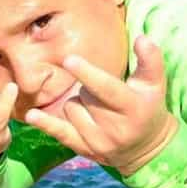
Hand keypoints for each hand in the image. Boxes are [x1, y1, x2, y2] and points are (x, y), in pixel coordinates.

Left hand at [24, 36, 178, 176]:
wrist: (147, 149)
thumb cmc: (149, 106)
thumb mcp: (155, 84)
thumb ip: (150, 60)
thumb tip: (142, 37)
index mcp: (133, 108)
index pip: (107, 89)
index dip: (88, 74)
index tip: (68, 60)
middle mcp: (116, 128)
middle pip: (85, 95)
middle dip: (88, 88)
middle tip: (102, 93)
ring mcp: (99, 141)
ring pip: (70, 109)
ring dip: (77, 102)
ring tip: (96, 107)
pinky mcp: (86, 150)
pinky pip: (60, 133)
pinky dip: (46, 123)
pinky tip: (31, 115)